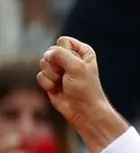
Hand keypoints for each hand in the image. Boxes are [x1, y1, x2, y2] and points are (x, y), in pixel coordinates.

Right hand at [37, 37, 127, 152]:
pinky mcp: (51, 79)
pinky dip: (48, 84)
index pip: (63, 41)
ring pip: (43, 63)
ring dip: (52, 76)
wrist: (83, 111)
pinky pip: (40, 75)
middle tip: (68, 77)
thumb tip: (46, 55)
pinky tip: (58, 90)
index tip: (75, 66)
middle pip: (50, 52)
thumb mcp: (77, 67)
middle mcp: (70, 58)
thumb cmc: (85, 89)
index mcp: (82, 51)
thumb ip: (60, 54)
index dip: (65, 53)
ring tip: (64, 84)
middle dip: (56, 66)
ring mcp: (59, 69)